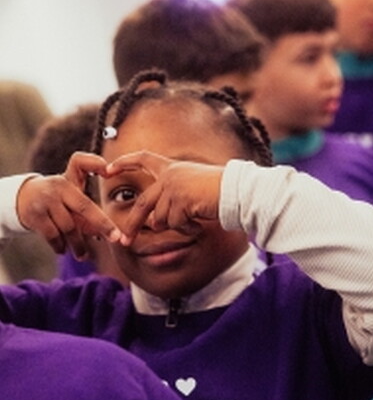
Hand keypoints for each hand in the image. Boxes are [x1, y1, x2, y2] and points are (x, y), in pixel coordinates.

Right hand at [16, 152, 126, 256]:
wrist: (23, 199)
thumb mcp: (73, 194)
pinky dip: (60, 245)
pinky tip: (63, 250)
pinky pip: (53, 235)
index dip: (94, 163)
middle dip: (103, 224)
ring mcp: (45, 200)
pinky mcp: (35, 214)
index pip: (80, 162)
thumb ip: (90, 210)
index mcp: (70, 178)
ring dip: (78, 244)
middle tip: (116, 239)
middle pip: (85, 206)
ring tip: (83, 256)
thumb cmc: (59, 199)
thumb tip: (106, 234)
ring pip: (69, 227)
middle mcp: (58, 186)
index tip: (108, 171)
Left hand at [104, 151, 223, 237]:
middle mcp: (169, 176)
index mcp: (171, 168)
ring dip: (177, 226)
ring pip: (161, 219)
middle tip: (124, 241)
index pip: (143, 158)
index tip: (108, 169)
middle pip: (143, 204)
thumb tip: (155, 222)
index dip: (124, 162)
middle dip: (132, 225)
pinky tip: (199, 222)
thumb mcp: (194, 187)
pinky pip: (175, 223)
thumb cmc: (222, 191)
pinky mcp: (179, 200)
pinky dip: (187, 229)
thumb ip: (174, 197)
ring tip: (195, 221)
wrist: (237, 191)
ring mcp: (172, 188)